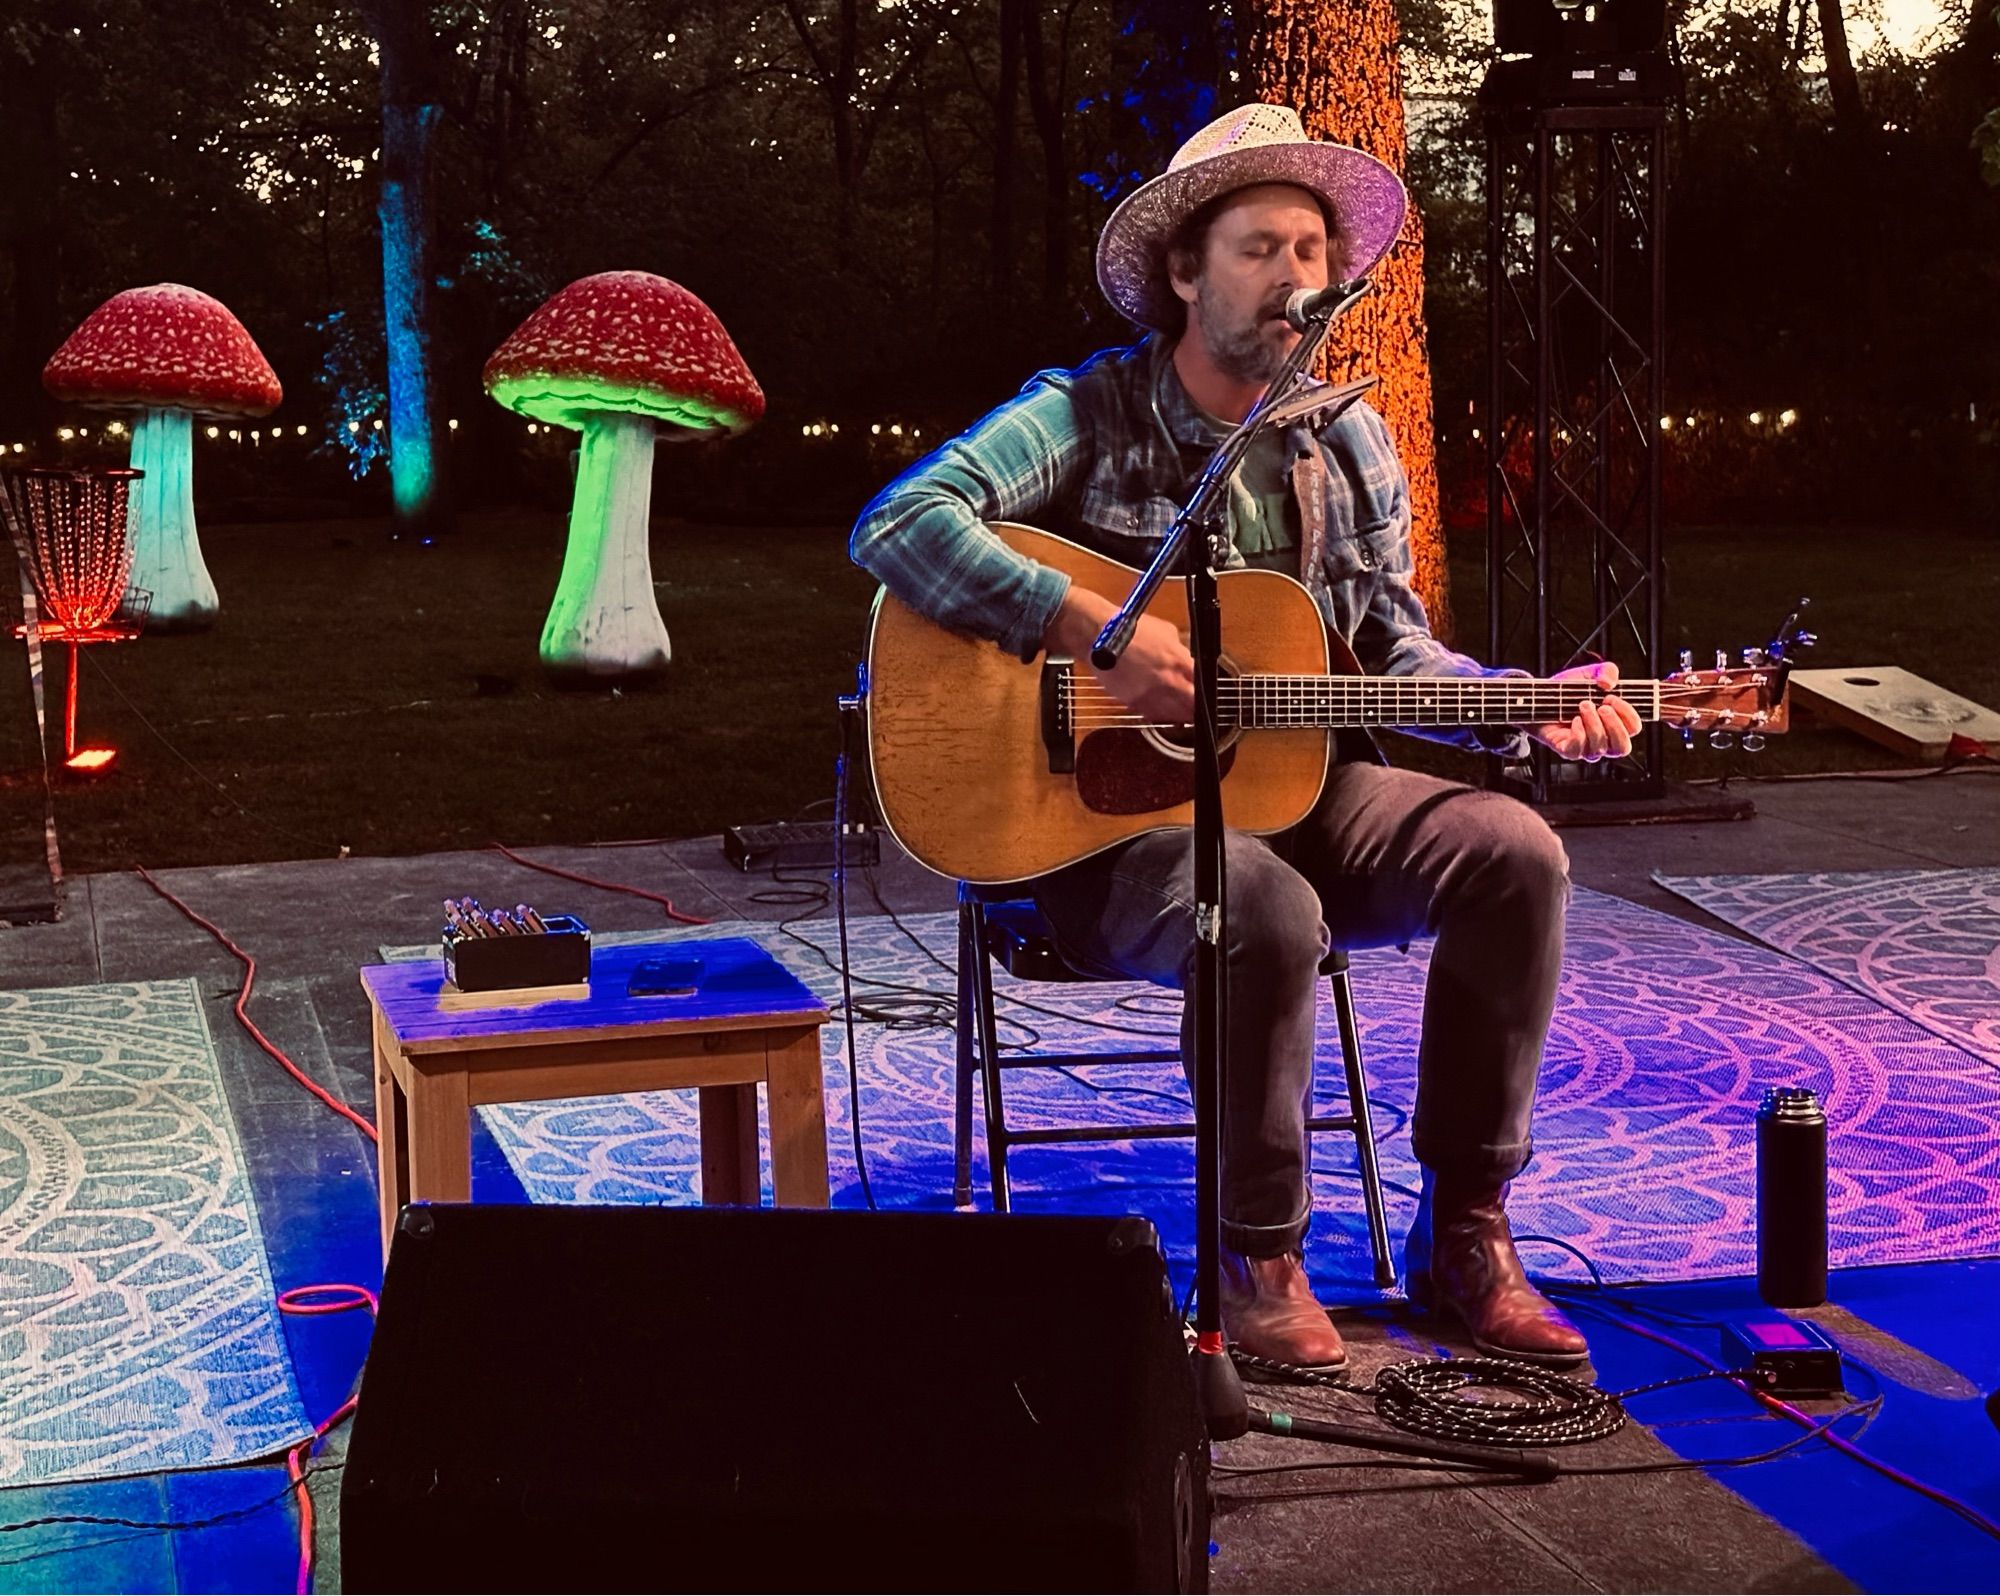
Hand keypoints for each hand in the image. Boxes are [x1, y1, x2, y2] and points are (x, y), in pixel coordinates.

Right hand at [1046, 587, 1195, 722]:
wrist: (1099, 638)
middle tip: (1196, 709)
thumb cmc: (1130, 630)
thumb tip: (1186, 658)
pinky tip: (1159, 708)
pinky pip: (1152, 715)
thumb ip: (1179, 649)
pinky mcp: (1134, 702)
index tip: (1205, 695)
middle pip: (1191, 706)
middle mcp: (1168, 681)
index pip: (1202, 685)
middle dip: (1195, 709)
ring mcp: (1150, 694)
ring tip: (1179, 711)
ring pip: (1173, 715)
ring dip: (1178, 714)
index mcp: (1179, 661)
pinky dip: (1159, 714)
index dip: (1205, 693)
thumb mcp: (1166, 631)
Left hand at [1526, 661, 1642, 761]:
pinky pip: (1578, 751)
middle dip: (1614, 725)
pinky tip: (1574, 720)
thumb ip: (1607, 671)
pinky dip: (1578, 734)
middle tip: (1602, 707)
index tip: (1612, 697)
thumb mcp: (1590, 674)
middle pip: (1622, 747)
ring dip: (1594, 724)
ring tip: (1583, 705)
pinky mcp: (1567, 750)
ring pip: (1599, 748)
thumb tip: (1609, 683)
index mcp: (1615, 723)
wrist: (1540, 697)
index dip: (1628, 714)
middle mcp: (1604, 740)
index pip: (1633, 728)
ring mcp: (1586, 748)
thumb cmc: (1570, 689)